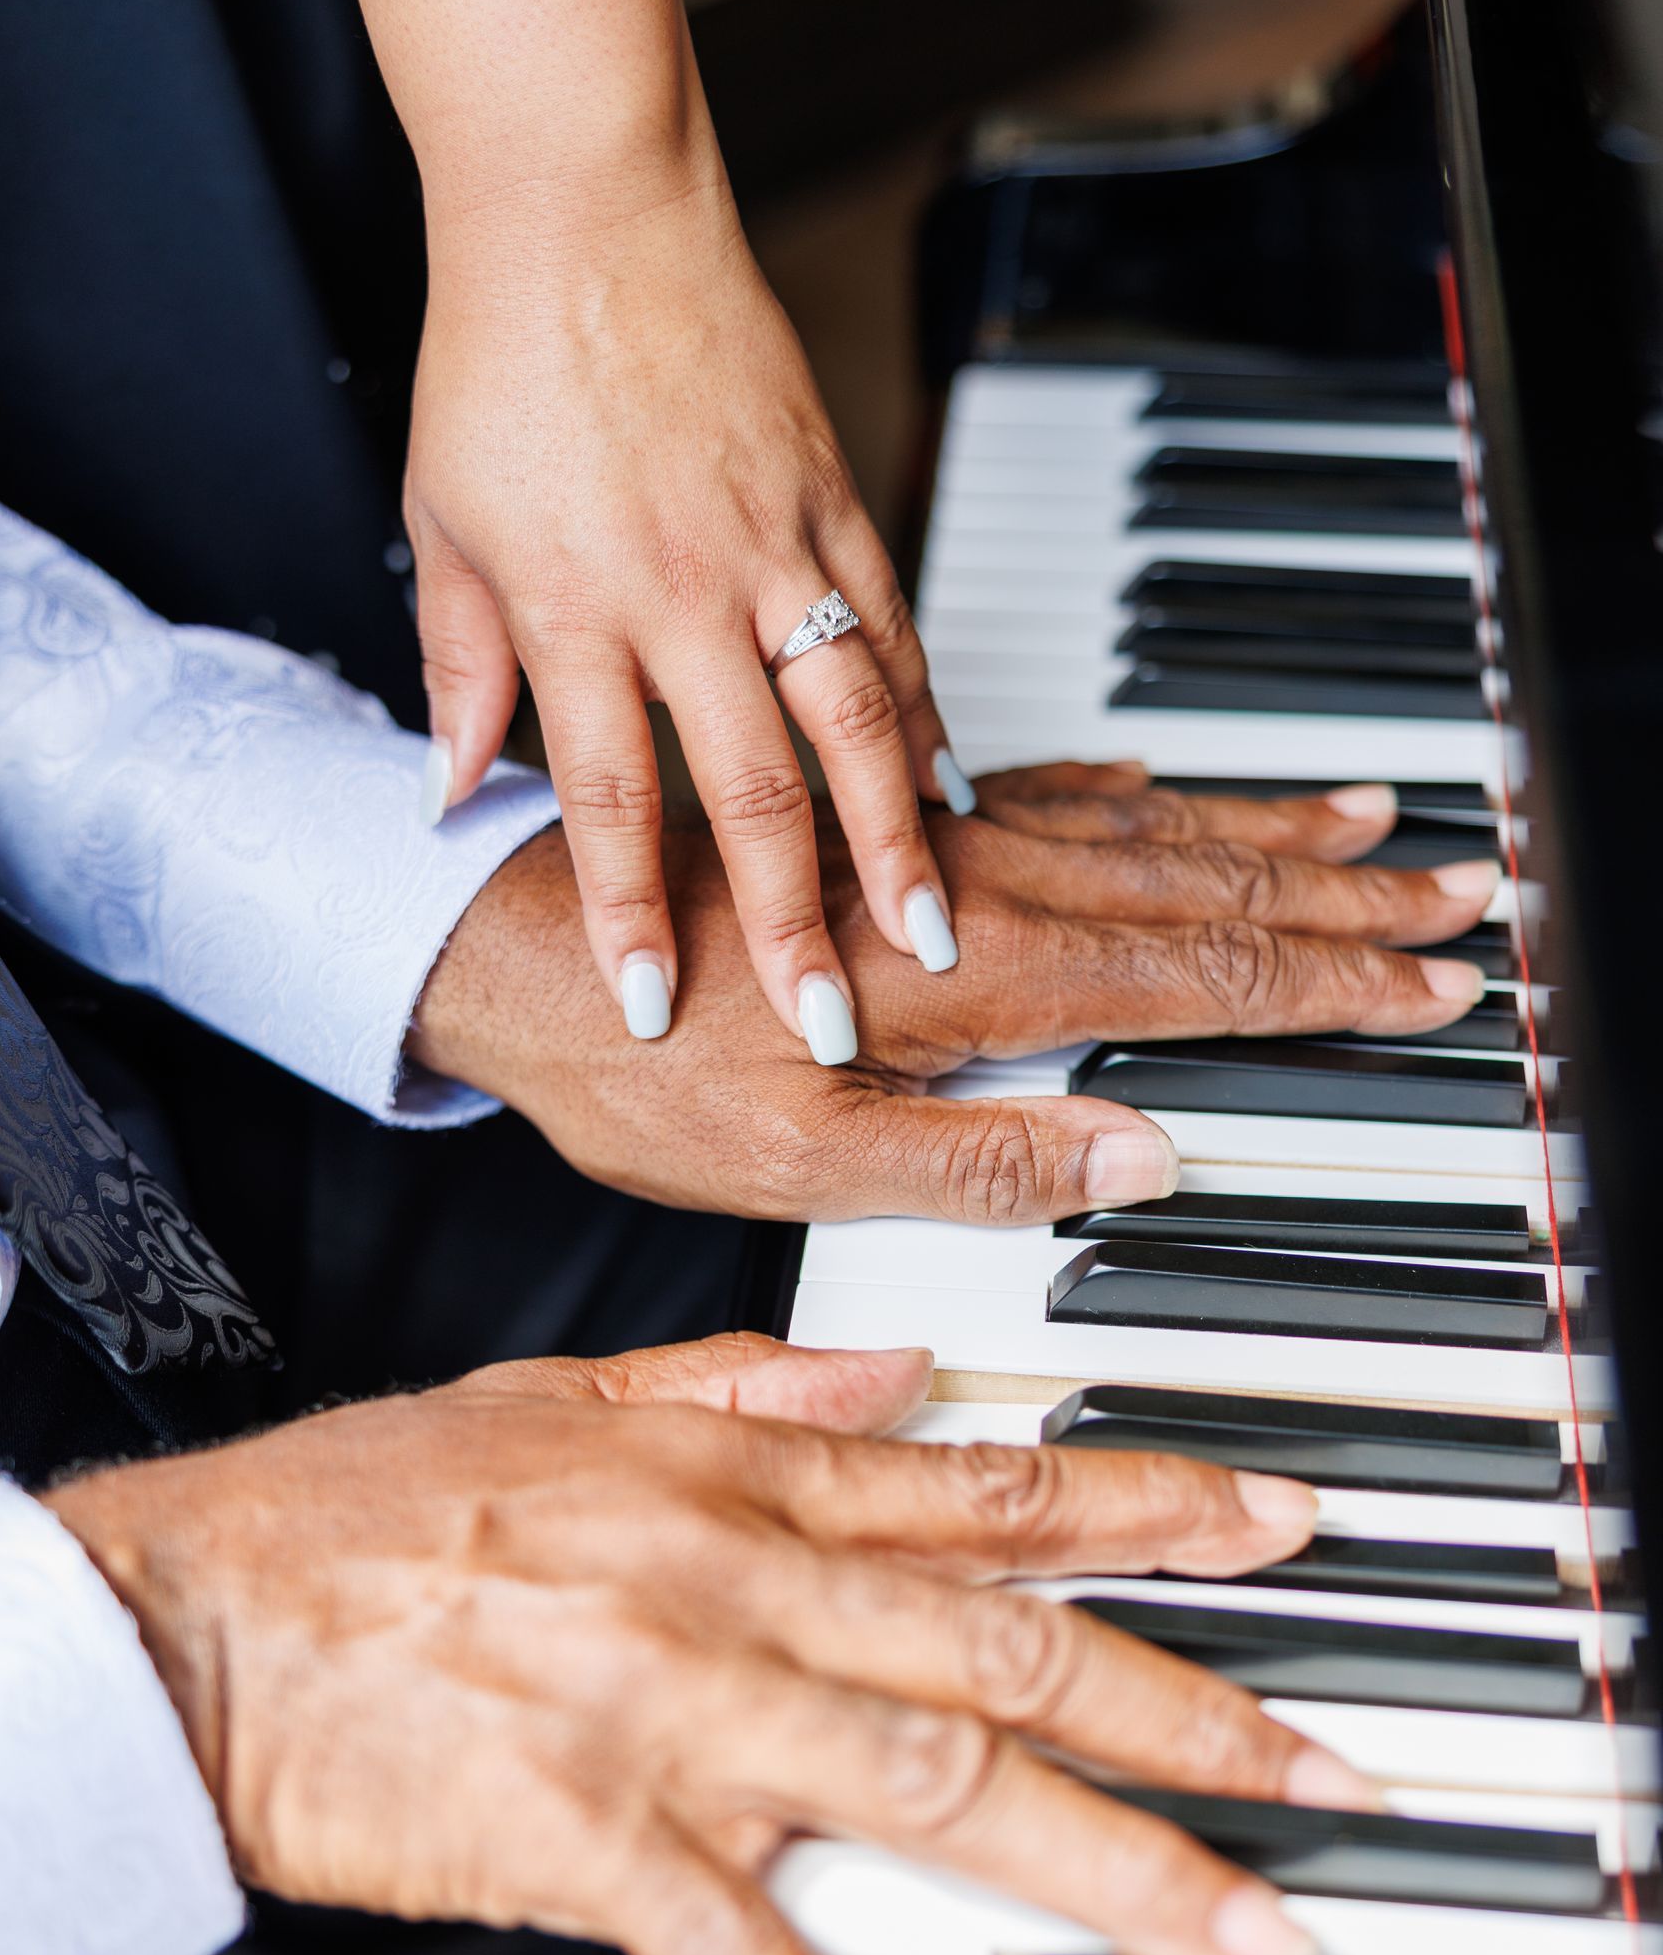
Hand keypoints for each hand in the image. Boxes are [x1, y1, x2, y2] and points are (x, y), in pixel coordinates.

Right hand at [51, 1332, 1366, 1954]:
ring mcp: (670, 1716)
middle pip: (1012, 1652)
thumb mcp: (560, 1393)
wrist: (188, 1610)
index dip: (1156, 1506)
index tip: (1287, 1528)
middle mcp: (733, 1583)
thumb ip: (744, 1380)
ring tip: (1244, 1944)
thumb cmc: (366, 1508)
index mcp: (731, 1473)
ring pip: (935, 1791)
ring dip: (1108, 1875)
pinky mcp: (586, 1843)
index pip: (990, 1490)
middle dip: (1196, 1715)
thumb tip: (897, 1373)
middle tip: (1333, 1778)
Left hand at [409, 158, 960, 1052]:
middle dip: (791, 922)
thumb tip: (448, 795)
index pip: (606, 799)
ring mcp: (772, 542)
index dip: (632, 916)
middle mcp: (683, 588)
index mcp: (573, 606)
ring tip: (931, 932)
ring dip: (897, 840)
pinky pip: (894, 628)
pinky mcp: (833, 495)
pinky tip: (951, 787)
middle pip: (753, 790)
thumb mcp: (441, 527)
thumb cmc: (499, 362)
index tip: (654, 1008)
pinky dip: (928, 715)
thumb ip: (457, 671)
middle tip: (826, 1020)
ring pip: (856, 719)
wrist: (582, 207)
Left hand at [409, 773, 1496, 1222]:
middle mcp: (966, 886)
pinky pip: (1041, 793)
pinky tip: (1168, 790)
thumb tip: (1139, 1160)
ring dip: (1262, 830)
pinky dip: (1132, 793)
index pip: (1192, 972)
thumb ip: (975, 1164)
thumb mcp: (795, 1162)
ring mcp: (928, 841)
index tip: (1427, 982)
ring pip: (1137, 826)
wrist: (498, 943)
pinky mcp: (879, 820)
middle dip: (1336, 896)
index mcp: (966, 976)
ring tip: (1367, 821)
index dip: (1321, 981)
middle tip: (1456, 893)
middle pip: (1196, 884)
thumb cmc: (633, 1065)